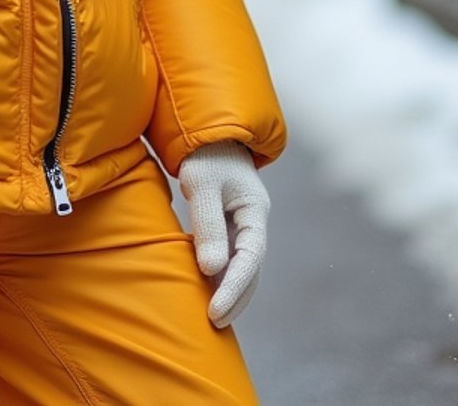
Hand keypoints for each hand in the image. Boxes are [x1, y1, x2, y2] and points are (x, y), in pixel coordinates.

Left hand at [178, 141, 268, 327]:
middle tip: (214, 322)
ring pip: (243, 265)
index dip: (234, 287)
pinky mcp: (231, 225)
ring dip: (230, 290)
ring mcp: (245, 224)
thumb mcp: (202, 185)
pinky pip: (231, 256)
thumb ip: (208, 225)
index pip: (250, 258)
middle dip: (235, 297)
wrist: (208, 134)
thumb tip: (211, 269)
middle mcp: (255, 221)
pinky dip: (222, 276)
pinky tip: (208, 289)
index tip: (215, 311)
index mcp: (255, 210)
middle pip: (251, 268)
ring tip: (212, 316)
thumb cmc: (204, 156)